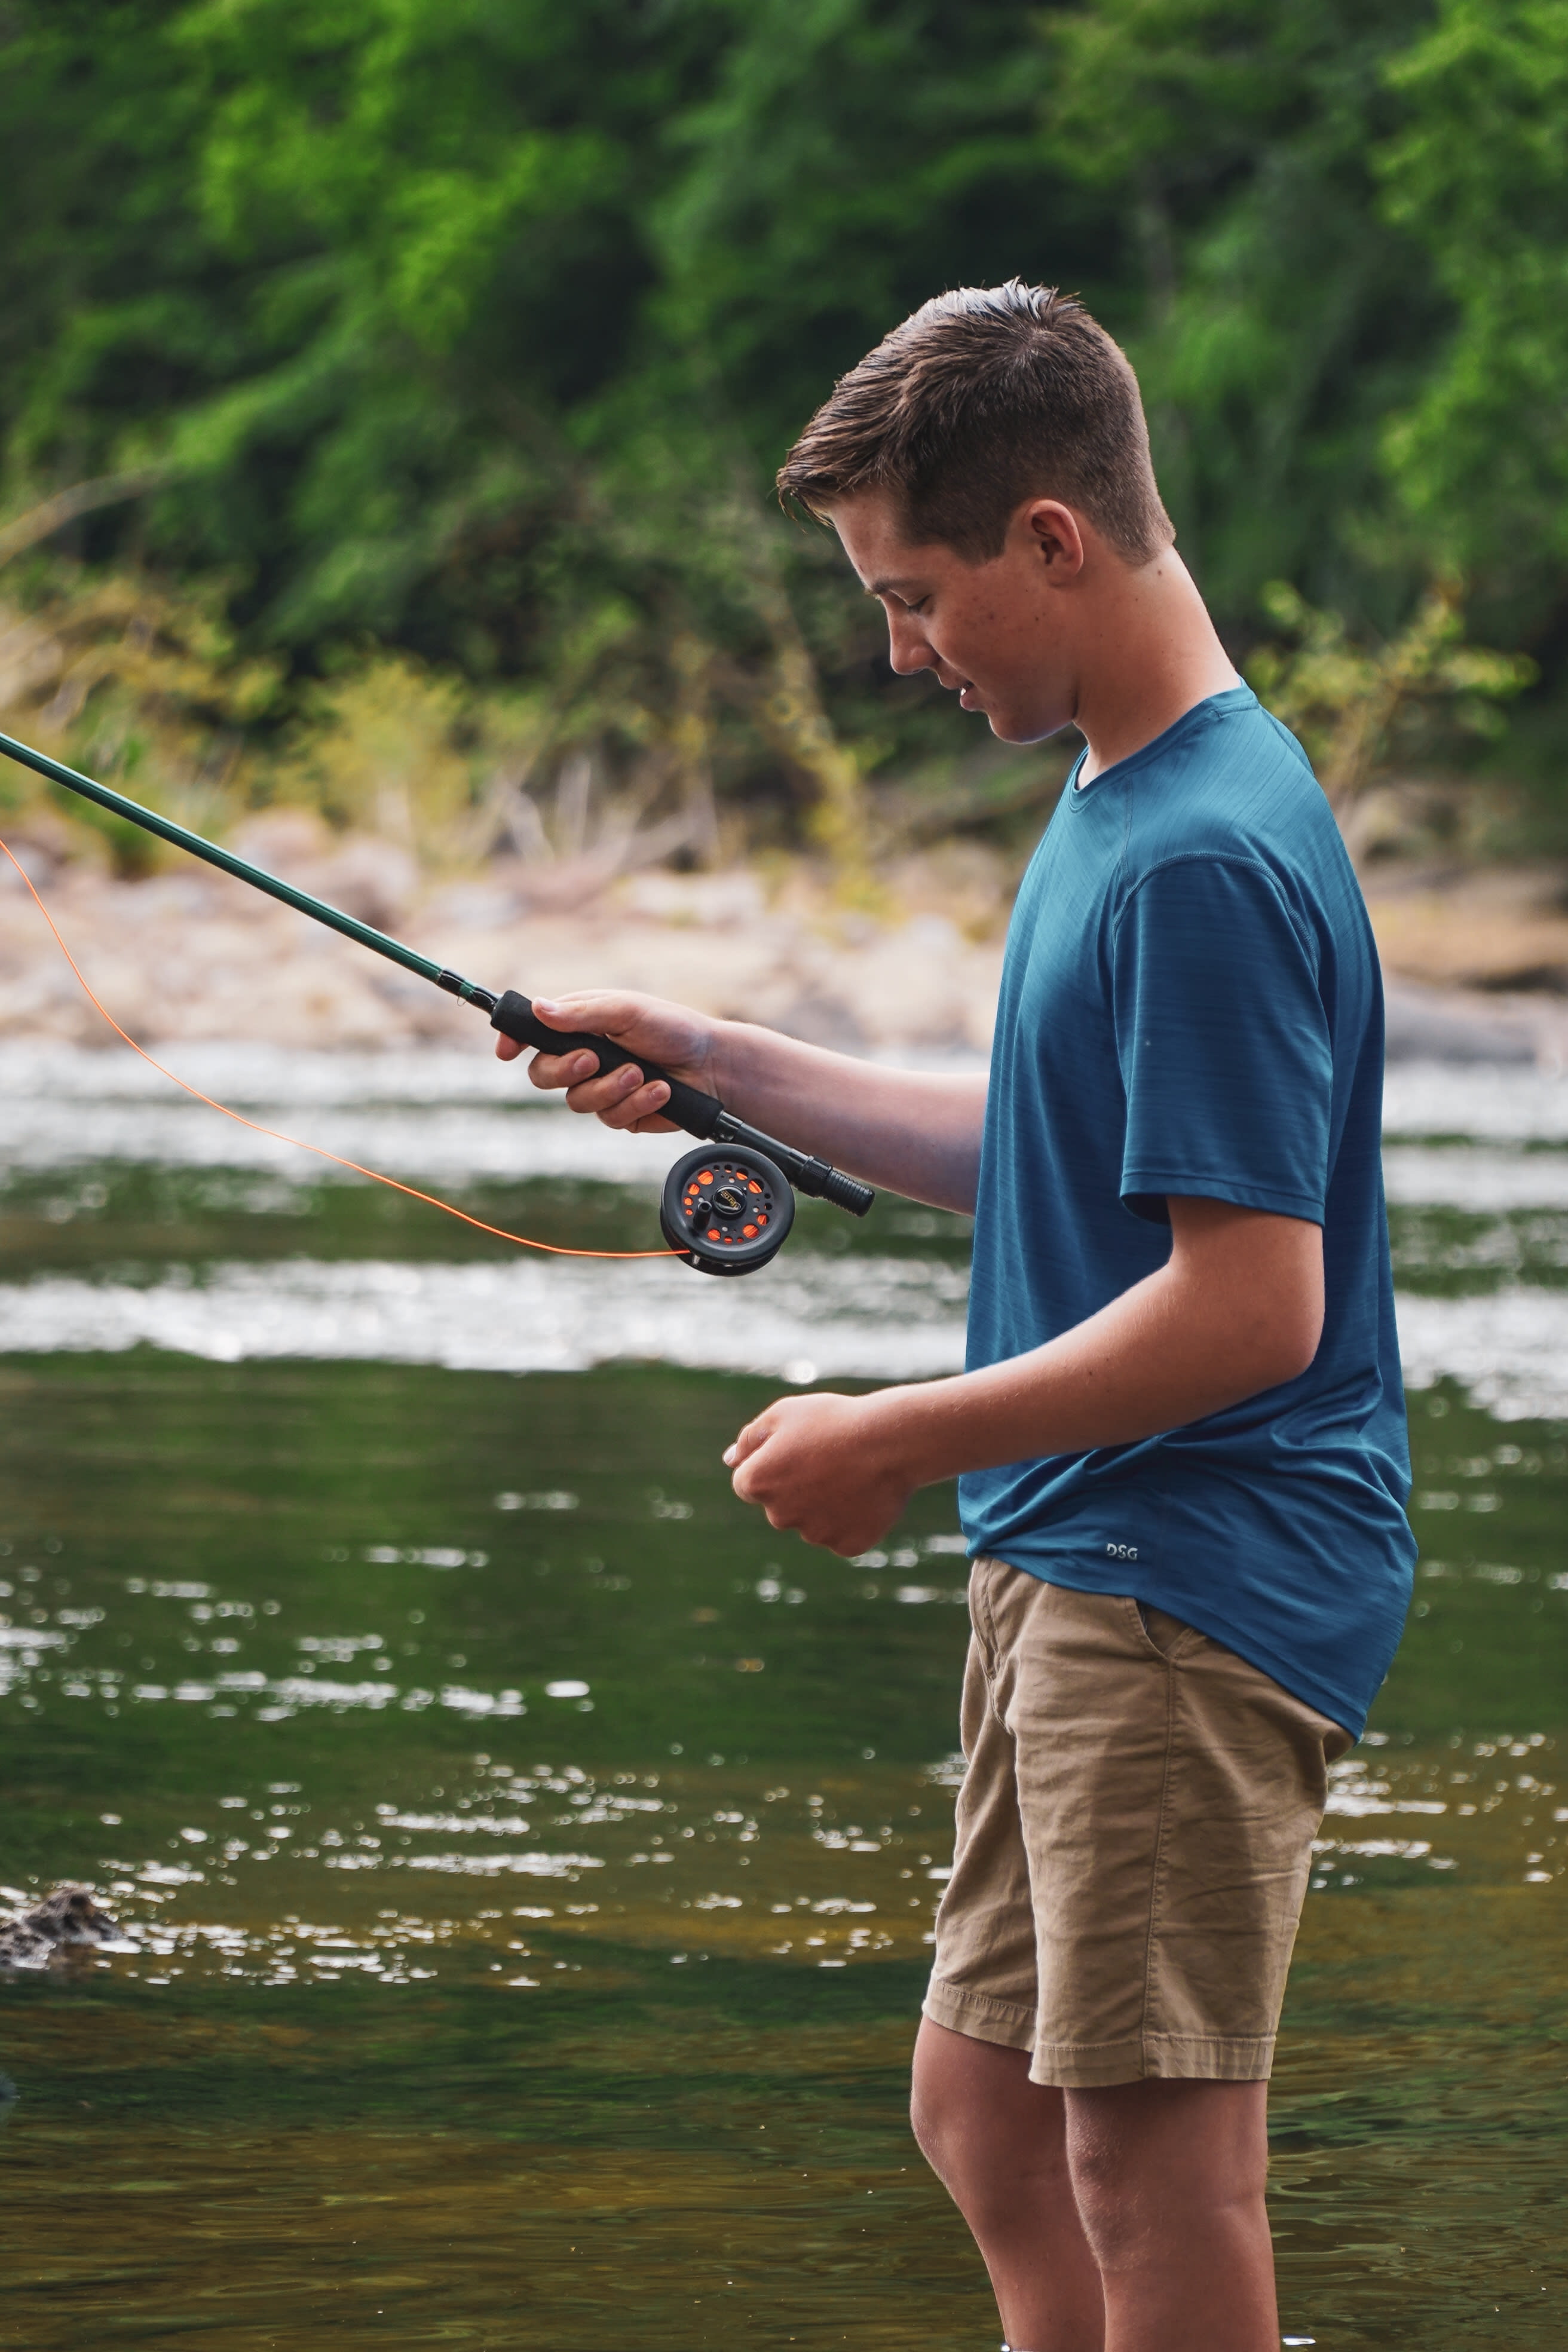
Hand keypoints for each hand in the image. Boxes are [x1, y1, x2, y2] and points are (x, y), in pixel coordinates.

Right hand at [495, 989, 720, 1132]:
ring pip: (576, 1101)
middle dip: (565, 1070)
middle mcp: (584, 1056)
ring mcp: (600, 1087)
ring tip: (642, 1073)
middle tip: (593, 1059)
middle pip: (542, 1075)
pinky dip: (635, 1103)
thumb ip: (582, 1014)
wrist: (712, 1067)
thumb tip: (538, 1008)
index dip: (514, 1040)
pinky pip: (610, 1117)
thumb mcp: (627, 1011)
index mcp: (579, 1024)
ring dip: (611, 1087)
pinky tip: (659, 1090)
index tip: (506, 1051)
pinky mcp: (621, 1113)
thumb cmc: (672, 1028)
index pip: (533, 1033)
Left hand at [724, 1391, 915, 1555]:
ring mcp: (815, 1534)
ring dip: (824, 1503)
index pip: (747, 1483)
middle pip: (780, 1505)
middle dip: (796, 1486)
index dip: (772, 1463)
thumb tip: (731, 1459)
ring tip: (852, 1473)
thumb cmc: (834, 1420)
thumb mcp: (784, 1413)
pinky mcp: (847, 1545)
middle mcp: (779, 1516)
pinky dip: (851, 1518)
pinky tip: (866, 1493)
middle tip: (829, 1458)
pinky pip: (842, 1534)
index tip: (798, 1449)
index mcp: (757, 1483)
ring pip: (811, 1521)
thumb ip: (751, 1438)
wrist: (891, 1441)